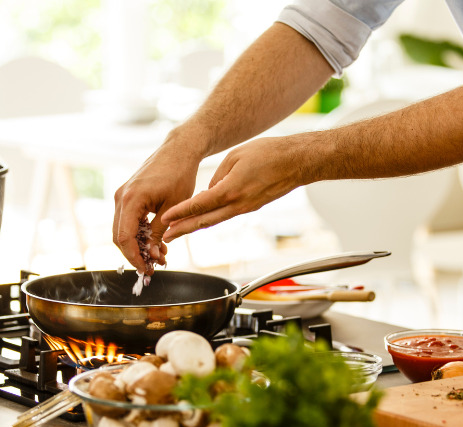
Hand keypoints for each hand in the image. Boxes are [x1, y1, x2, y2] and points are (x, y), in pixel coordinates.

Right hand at [113, 138, 202, 272]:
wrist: (179, 150)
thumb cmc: (180, 174)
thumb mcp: (173, 208)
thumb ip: (159, 232)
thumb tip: (153, 255)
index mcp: (131, 199)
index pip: (124, 237)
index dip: (134, 257)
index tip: (147, 269)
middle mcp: (121, 197)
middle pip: (119, 236)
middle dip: (135, 254)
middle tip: (153, 266)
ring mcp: (122, 196)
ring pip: (122, 230)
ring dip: (138, 246)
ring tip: (159, 255)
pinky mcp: (128, 196)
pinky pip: (128, 220)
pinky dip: (139, 234)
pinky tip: (155, 242)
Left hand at [161, 135, 312, 241]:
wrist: (297, 162)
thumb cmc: (269, 153)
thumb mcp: (236, 156)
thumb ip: (218, 175)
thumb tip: (208, 191)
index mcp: (231, 190)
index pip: (200, 205)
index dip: (180, 213)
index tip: (165, 219)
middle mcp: (237, 204)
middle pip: (204, 221)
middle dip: (183, 230)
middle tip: (165, 237)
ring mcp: (246, 208)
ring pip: (215, 220)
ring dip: (195, 227)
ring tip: (178, 232)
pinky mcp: (251, 207)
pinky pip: (226, 215)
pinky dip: (211, 218)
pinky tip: (201, 219)